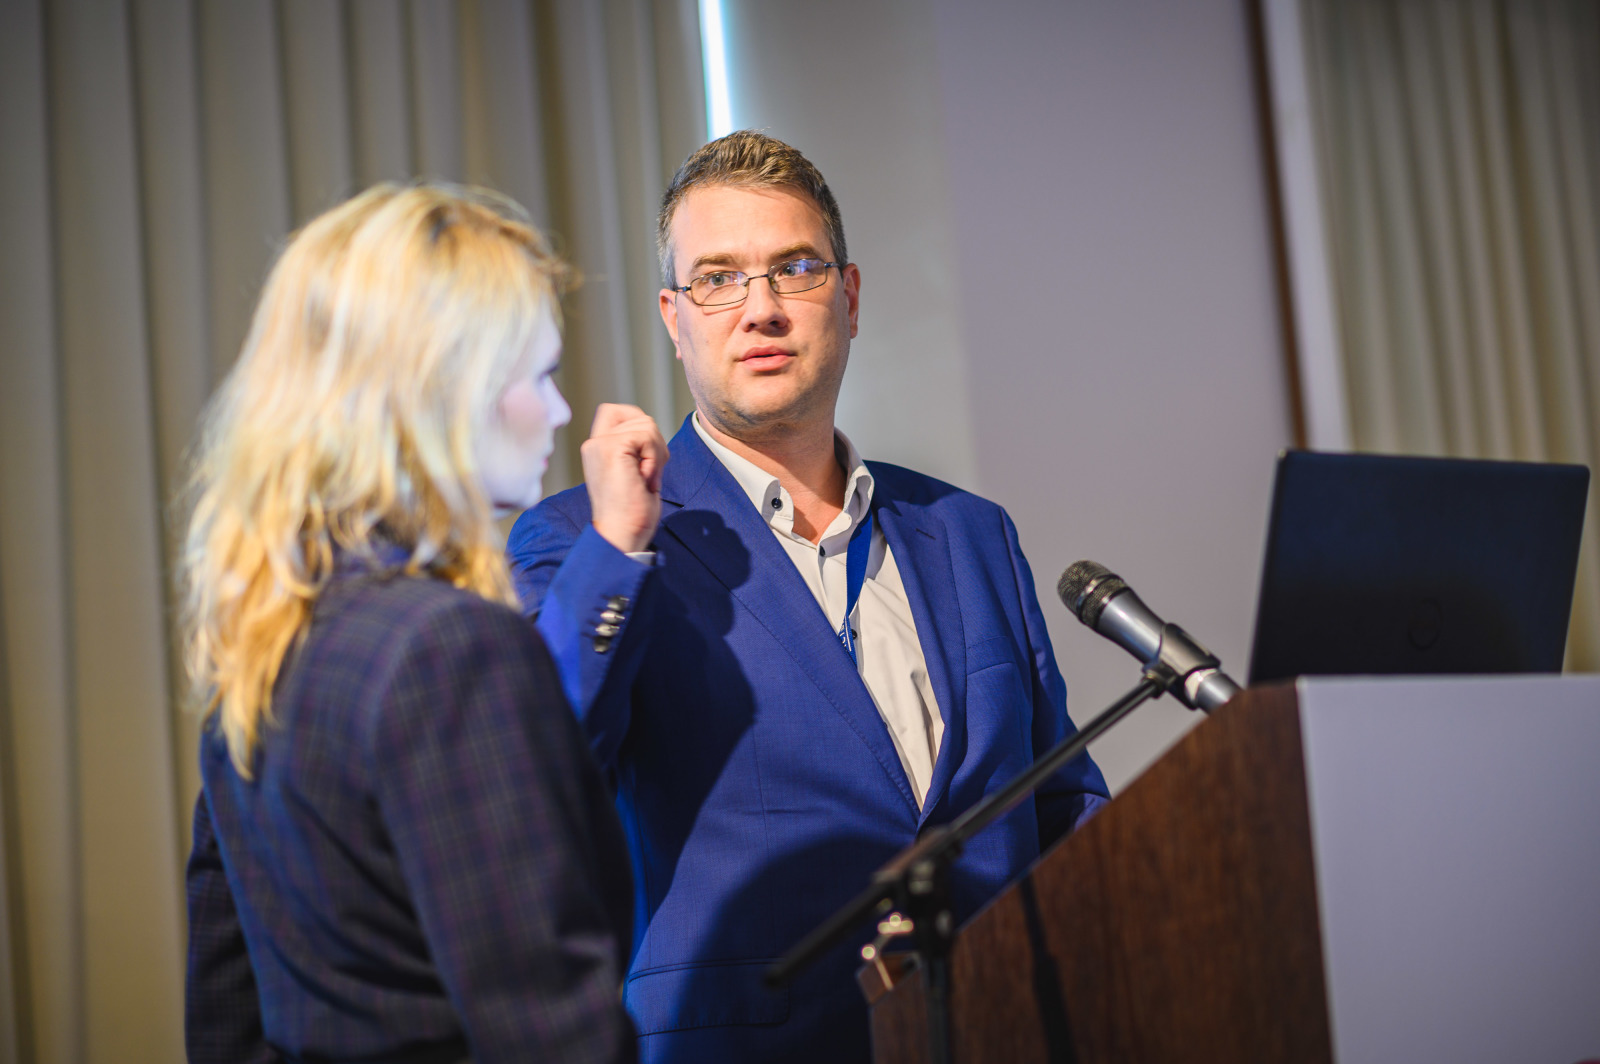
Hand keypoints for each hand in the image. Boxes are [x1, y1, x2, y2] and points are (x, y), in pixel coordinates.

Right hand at [581, 403, 667, 553]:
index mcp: (597, 449)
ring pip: (646, 424)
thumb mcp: (633, 472)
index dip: (638, 424)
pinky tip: (644, 479)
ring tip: (645, 480)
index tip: (644, 458)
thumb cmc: (632, 513)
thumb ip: (636, 449)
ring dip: (657, 454)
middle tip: (648, 474)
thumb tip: (653, 433)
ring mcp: (600, 444)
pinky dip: (654, 458)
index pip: (615, 411)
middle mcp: (594, 443)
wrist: (622, 535)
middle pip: (639, 416)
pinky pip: (647, 436)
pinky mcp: (611, 448)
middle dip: (655, 443)